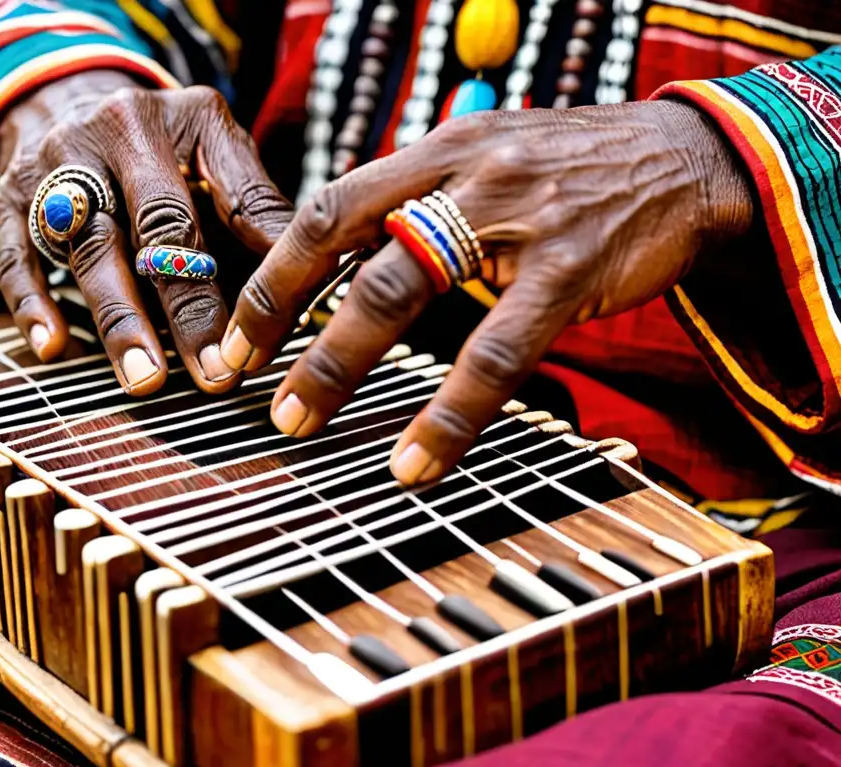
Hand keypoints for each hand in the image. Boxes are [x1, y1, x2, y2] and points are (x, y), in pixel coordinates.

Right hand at [0, 70, 292, 393]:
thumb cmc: (158, 145)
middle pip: (156, 229)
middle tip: (213, 373)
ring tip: (146, 379)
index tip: (268, 329)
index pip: (227, 200)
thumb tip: (310, 279)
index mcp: (178, 122)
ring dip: (119, 320)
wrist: (60, 97)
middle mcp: (112, 134)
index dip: (249, 269)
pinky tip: (54, 348)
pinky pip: (16, 256)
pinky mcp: (7, 198)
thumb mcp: (211, 149)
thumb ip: (252, 208)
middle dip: (187, 307)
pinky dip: (33, 304)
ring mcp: (54, 166)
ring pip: (89, 248)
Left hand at [219, 101, 752, 483]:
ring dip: (337, 365)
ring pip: (399, 293)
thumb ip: (420, 203)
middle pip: (348, 249)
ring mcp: (513, 220)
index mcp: (436, 149)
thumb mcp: (487, 159)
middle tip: (249, 386)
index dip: (276, 274)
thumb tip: (350, 262)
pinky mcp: (565, 271)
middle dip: (287, 324)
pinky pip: (492, 354)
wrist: (682, 158)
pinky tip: (416, 461)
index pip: (330, 206)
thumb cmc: (572, 169)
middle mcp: (462, 174)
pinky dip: (447, 415)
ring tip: (302, 422)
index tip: (239, 333)